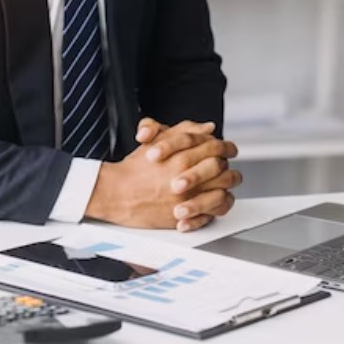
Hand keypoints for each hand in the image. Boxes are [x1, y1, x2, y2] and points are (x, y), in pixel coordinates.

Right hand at [84, 119, 241, 231]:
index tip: (227, 151)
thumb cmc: (135, 168)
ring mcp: (188, 198)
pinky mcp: (184, 216)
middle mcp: (188, 176)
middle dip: (227, 169)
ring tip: (220, 188)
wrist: (116, 192)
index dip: (226, 148)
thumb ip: (185, 131)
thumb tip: (208, 128)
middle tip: (223, 170)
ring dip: (224, 190)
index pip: (218, 148)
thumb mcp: (158, 139)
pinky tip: (209, 206)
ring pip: (222, 194)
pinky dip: (214, 211)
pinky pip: (212, 215)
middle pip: (224, 171)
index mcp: (184, 155)